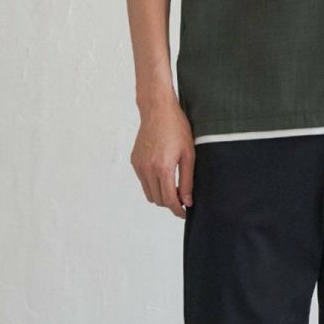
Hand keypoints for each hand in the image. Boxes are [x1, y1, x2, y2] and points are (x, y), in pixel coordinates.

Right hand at [131, 97, 194, 217]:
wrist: (157, 110)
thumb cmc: (177, 128)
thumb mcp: (189, 154)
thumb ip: (188, 180)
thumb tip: (187, 201)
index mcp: (163, 168)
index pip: (169, 200)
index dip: (178, 210)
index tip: (185, 213)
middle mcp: (147, 169)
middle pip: (158, 200)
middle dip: (170, 203)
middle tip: (183, 198)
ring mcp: (139, 165)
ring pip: (149, 193)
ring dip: (161, 195)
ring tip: (174, 187)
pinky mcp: (134, 161)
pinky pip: (143, 181)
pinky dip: (153, 184)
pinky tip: (164, 174)